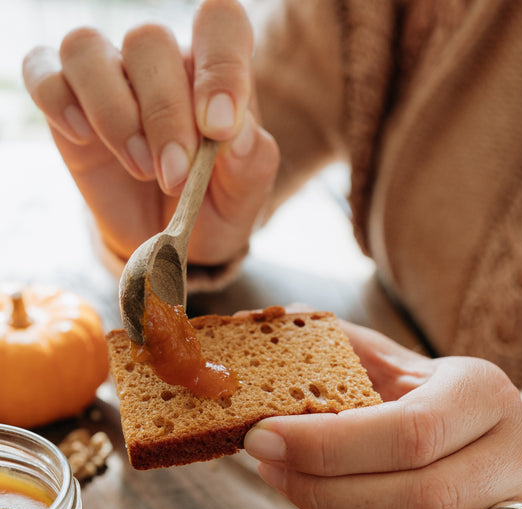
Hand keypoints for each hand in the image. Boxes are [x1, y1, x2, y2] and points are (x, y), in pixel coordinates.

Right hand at [22, 0, 278, 266]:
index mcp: (212, 72)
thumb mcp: (243, 196)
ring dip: (113, 111)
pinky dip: (57, 99)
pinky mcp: (66, 103)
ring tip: (141, 168)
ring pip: (87, 48)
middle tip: (176, 176)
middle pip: (148, 41)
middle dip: (164, 113)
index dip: (220, 65)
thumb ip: (251, 162)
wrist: (170, 242)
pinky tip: (83, 138)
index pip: (219, 25)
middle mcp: (159, 64)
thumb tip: (238, 133)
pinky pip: (44, 72)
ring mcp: (108, 78)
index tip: (218, 127)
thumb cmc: (212, 206)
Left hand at [244, 320, 521, 508]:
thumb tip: (273, 323)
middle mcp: (521, 454)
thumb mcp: (409, 374)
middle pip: (427, 498)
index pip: (406, 430)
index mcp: (482, 395)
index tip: (260, 441)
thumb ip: (351, 354)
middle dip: (332, 497)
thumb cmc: (450, 416)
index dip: (324, 446)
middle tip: (277, 481)